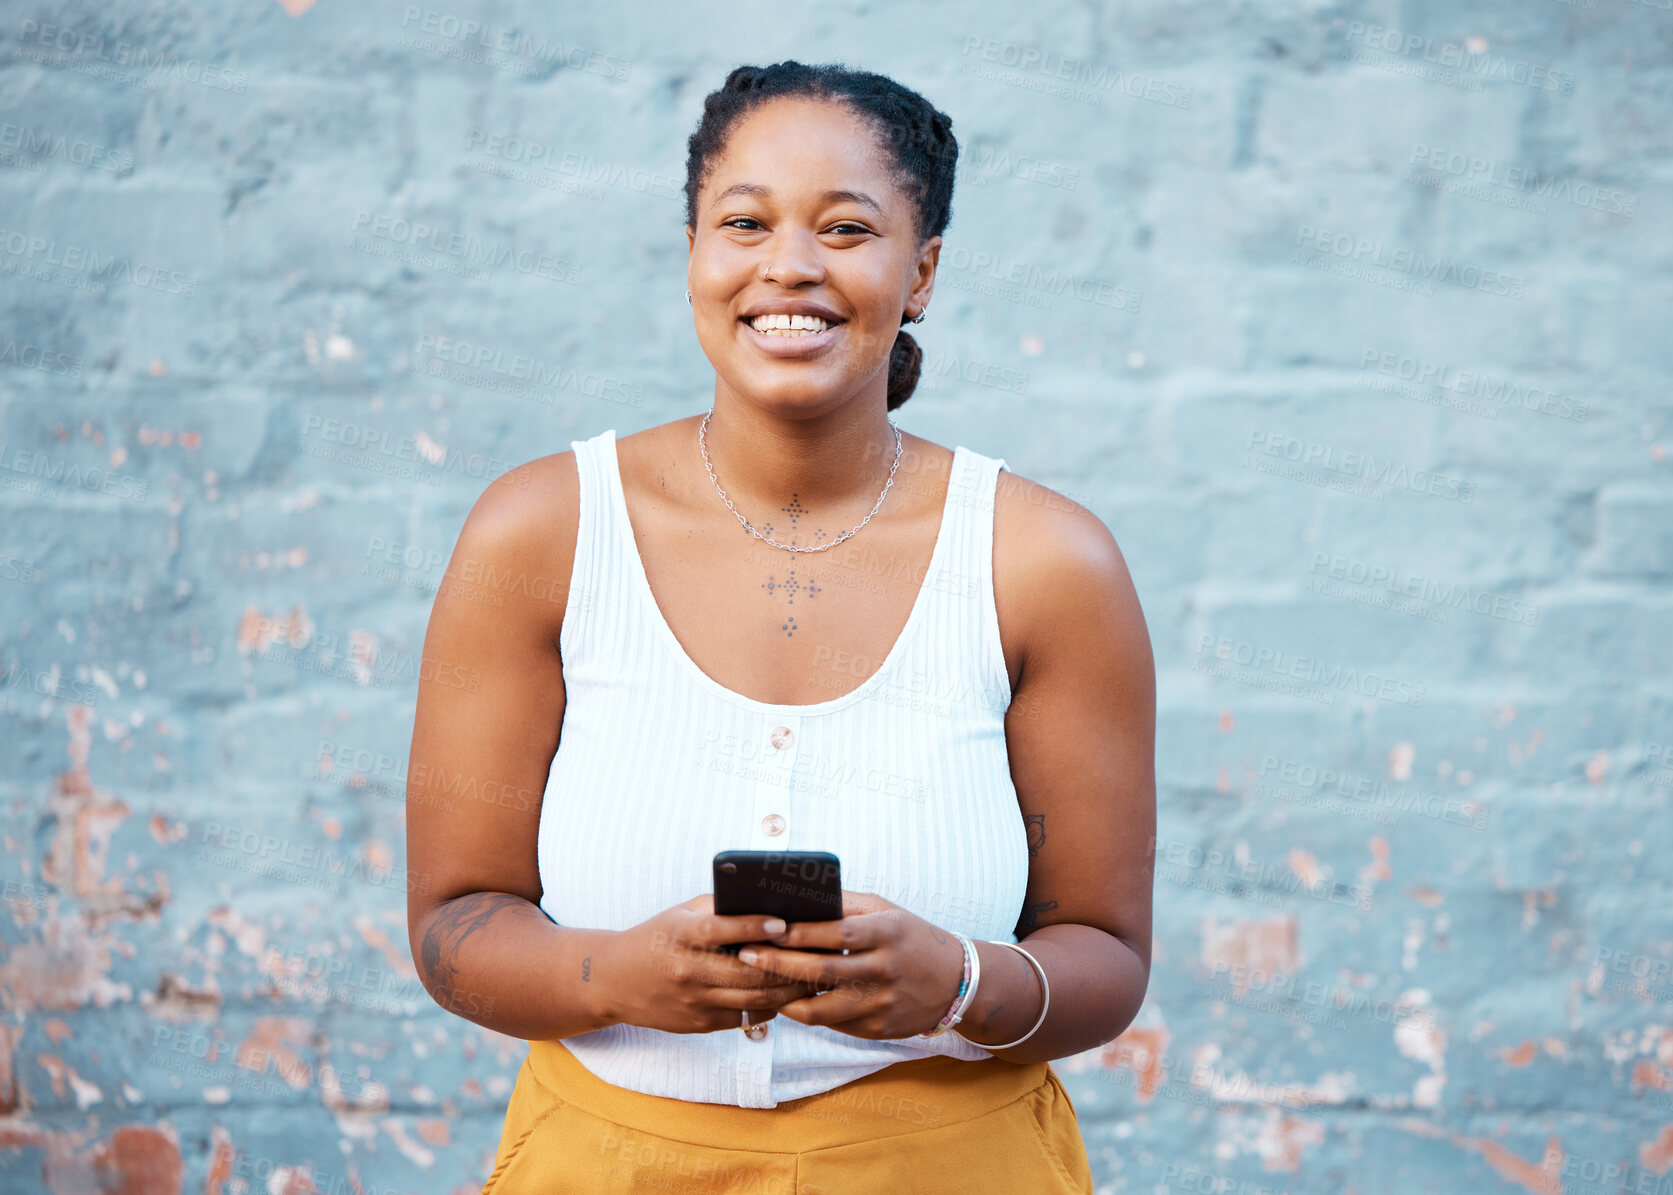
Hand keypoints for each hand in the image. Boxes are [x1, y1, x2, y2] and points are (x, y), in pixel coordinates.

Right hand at [597, 894, 821, 1033]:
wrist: (614, 981)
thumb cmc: (657, 937)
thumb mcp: (680, 914)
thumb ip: (718, 909)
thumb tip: (768, 901)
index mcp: (679, 935)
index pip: (718, 931)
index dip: (752, 927)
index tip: (782, 923)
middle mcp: (685, 970)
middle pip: (745, 972)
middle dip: (785, 965)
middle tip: (818, 955)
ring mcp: (692, 1001)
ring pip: (751, 999)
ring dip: (787, 990)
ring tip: (814, 977)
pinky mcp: (699, 1024)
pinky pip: (744, 1017)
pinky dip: (771, 1006)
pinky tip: (791, 995)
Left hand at [733, 890, 966, 1039]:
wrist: (956, 982)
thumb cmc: (912, 938)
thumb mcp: (887, 912)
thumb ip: (847, 906)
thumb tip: (800, 898)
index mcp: (887, 933)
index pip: (835, 933)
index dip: (798, 933)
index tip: (765, 929)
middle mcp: (886, 969)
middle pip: (821, 970)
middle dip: (777, 963)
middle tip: (744, 955)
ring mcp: (883, 1004)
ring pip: (821, 1009)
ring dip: (785, 998)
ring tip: (761, 984)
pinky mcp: (879, 1030)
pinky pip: (834, 1025)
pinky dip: (809, 1013)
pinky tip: (790, 1001)